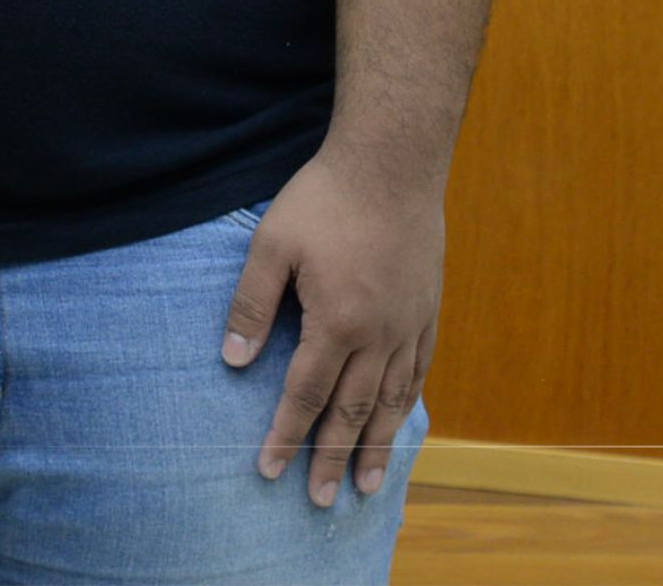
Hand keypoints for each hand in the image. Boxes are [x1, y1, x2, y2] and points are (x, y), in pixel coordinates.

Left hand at [220, 144, 443, 507]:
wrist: (392, 162)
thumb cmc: (324, 199)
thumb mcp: (272, 244)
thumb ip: (252, 305)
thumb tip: (234, 360)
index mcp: (336, 322)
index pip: (306, 395)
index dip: (286, 435)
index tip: (269, 470)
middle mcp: (379, 334)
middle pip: (352, 411)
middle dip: (332, 459)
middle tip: (319, 499)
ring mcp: (410, 324)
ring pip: (392, 400)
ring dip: (377, 446)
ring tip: (367, 486)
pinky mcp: (428, 308)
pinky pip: (420, 371)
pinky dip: (407, 404)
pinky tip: (398, 423)